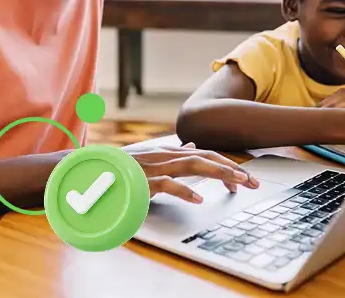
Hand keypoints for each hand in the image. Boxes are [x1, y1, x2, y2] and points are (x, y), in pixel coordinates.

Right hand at [123, 142, 260, 203]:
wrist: (90, 171)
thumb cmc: (120, 169)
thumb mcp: (149, 159)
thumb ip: (172, 154)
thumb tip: (191, 146)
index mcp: (168, 153)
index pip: (205, 154)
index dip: (227, 164)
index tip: (245, 179)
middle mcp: (164, 156)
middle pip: (205, 157)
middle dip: (232, 169)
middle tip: (254, 183)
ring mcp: (154, 167)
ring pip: (192, 165)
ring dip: (218, 173)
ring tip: (238, 184)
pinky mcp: (142, 182)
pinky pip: (167, 184)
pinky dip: (184, 190)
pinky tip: (198, 198)